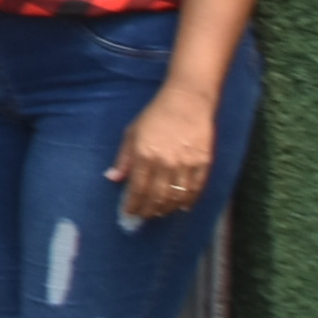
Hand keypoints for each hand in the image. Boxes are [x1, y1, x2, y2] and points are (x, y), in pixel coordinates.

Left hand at [112, 88, 218, 224]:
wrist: (188, 101)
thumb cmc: (157, 115)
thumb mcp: (132, 132)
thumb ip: (123, 158)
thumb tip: (113, 178)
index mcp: (145, 155)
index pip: (137, 190)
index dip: (133, 205)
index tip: (129, 214)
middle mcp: (165, 163)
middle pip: (157, 197)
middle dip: (148, 211)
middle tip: (144, 216)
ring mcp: (186, 164)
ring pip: (176, 197)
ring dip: (167, 209)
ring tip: (160, 213)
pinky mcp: (203, 163)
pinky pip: (196, 189)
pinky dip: (189, 201)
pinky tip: (183, 206)